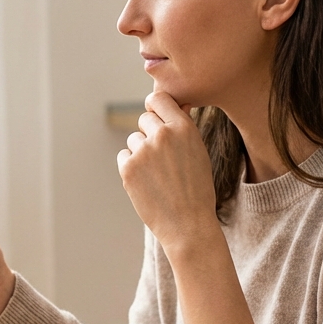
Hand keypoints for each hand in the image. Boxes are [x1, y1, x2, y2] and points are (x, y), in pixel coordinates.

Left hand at [116, 91, 219, 255]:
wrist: (188, 224)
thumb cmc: (197, 189)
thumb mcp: (198, 152)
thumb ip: (184, 127)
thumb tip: (179, 103)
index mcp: (183, 127)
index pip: (158, 98)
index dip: (156, 108)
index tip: (157, 117)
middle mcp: (162, 135)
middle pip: (144, 118)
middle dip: (149, 133)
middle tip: (162, 158)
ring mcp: (143, 151)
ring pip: (133, 140)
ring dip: (141, 153)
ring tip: (158, 175)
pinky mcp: (127, 168)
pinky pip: (123, 156)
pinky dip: (131, 167)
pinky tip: (147, 183)